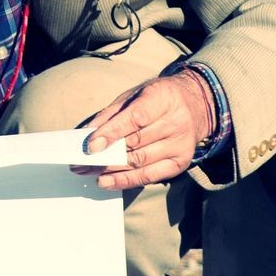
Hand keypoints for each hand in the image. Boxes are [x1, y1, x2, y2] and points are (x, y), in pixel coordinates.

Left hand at [80, 73, 210, 190]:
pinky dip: (125, 180)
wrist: (195, 105)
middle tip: (80, 164)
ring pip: (140, 162)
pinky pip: (149, 176)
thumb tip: (87, 135)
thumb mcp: (134, 95)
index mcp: (163, 98)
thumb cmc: (157, 98)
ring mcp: (180, 145)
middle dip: (104, 156)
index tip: (90, 146)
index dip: (112, 133)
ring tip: (88, 172)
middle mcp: (176, 123)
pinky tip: (107, 181)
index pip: (135, 119)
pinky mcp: (180, 162)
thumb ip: (111, 114)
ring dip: (110, 170)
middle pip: (135, 144)